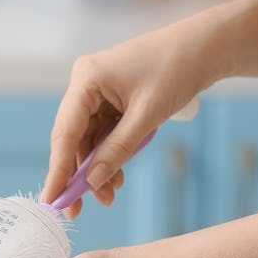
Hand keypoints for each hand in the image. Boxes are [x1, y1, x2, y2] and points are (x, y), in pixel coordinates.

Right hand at [42, 11, 224, 218]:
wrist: (205, 48)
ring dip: (97, 169)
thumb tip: (92, 182)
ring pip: (88, 141)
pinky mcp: (111, 101)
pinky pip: (103, 135)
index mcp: (86, 80)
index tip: (51, 200)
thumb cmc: (177, 69)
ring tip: (109, 196)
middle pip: (73, 139)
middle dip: (79, 175)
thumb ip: (117, 150)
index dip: (57, 170)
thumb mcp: (147, 115)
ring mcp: (97, 93)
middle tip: (77, 210)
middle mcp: (85, 85)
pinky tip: (116, 178)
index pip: (64, 133)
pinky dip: (110, 156)